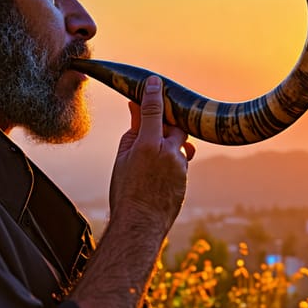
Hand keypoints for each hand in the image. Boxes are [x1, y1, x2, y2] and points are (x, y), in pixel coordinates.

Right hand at [110, 76, 194, 231]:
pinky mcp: (185, 178)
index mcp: (147, 145)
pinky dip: (171, 162)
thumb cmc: (125, 191)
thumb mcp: (122, 158)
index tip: (155, 82)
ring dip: (169, 145)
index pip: (152, 110)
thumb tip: (137, 109)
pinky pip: (181, 162)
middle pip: (174, 125)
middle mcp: (168, 153)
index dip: (154, 94)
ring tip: (151, 158)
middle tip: (154, 125)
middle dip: (166, 123)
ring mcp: (180, 166)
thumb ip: (133, 132)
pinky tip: (156, 175)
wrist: (140, 224)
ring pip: (179, 144)